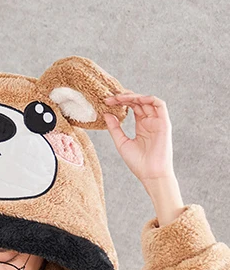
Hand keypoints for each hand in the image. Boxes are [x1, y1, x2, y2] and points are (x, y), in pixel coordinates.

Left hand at [103, 92, 183, 226]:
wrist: (150, 173)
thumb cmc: (137, 162)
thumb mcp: (121, 143)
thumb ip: (114, 128)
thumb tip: (106, 114)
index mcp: (141, 126)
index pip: (132, 107)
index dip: (120, 102)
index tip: (106, 102)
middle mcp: (150, 121)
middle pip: (138, 102)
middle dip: (124, 97)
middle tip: (110, 98)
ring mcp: (157, 121)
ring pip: (147, 101)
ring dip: (134, 96)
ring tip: (119, 97)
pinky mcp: (164, 122)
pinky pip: (159, 105)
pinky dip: (148, 99)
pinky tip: (136, 99)